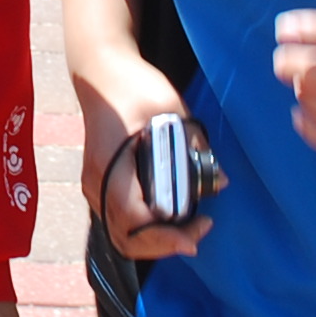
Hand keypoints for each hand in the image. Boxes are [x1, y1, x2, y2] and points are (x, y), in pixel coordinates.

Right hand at [83, 71, 214, 262]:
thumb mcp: (170, 110)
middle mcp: (96, 184)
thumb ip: (193, 146)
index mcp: (111, 167)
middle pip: (127, 238)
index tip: (196, 235)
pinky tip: (172, 216)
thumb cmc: (134, 87)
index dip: (165, 236)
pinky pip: (120, 223)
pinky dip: (146, 230)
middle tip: (200, 229)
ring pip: (122, 235)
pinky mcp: (100, 185)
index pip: (134, 219)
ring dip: (156, 240)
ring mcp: (95, 187)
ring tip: (190, 225)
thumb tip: (220, 182)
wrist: (101, 72)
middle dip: (166, 244)